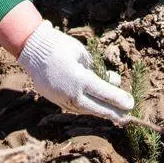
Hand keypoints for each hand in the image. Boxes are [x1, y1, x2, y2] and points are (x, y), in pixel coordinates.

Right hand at [17, 20, 134, 122]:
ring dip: (100, 112)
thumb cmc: (60, 46)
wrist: (32, 49)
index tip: (131, 104)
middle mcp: (70, 93)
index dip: (119, 99)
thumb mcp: (83, 54)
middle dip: (113, 113)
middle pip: (96, 108)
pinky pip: (74, 108)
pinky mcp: (55, 100)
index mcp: (79, 78)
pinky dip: (86, 109)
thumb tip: (109, 81)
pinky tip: (95, 108)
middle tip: (127, 117)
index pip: (104, 93)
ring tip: (113, 114)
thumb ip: (96, 69)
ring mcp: (61, 99)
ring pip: (85, 110)